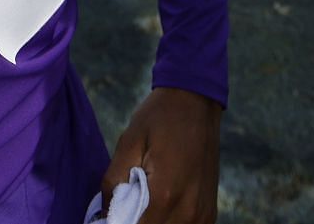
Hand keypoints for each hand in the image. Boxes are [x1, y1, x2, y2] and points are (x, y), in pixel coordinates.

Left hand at [100, 87, 221, 223]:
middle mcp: (188, 211)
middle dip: (134, 223)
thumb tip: (104, 216)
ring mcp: (202, 215)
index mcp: (165, 194)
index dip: (120, 223)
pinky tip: (160, 209)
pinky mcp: (209, 213)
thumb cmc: (159, 118)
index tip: (113, 212)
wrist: (196, 100)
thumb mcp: (128, 144)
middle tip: (126, 205)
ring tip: (142, 205)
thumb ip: (112, 184)